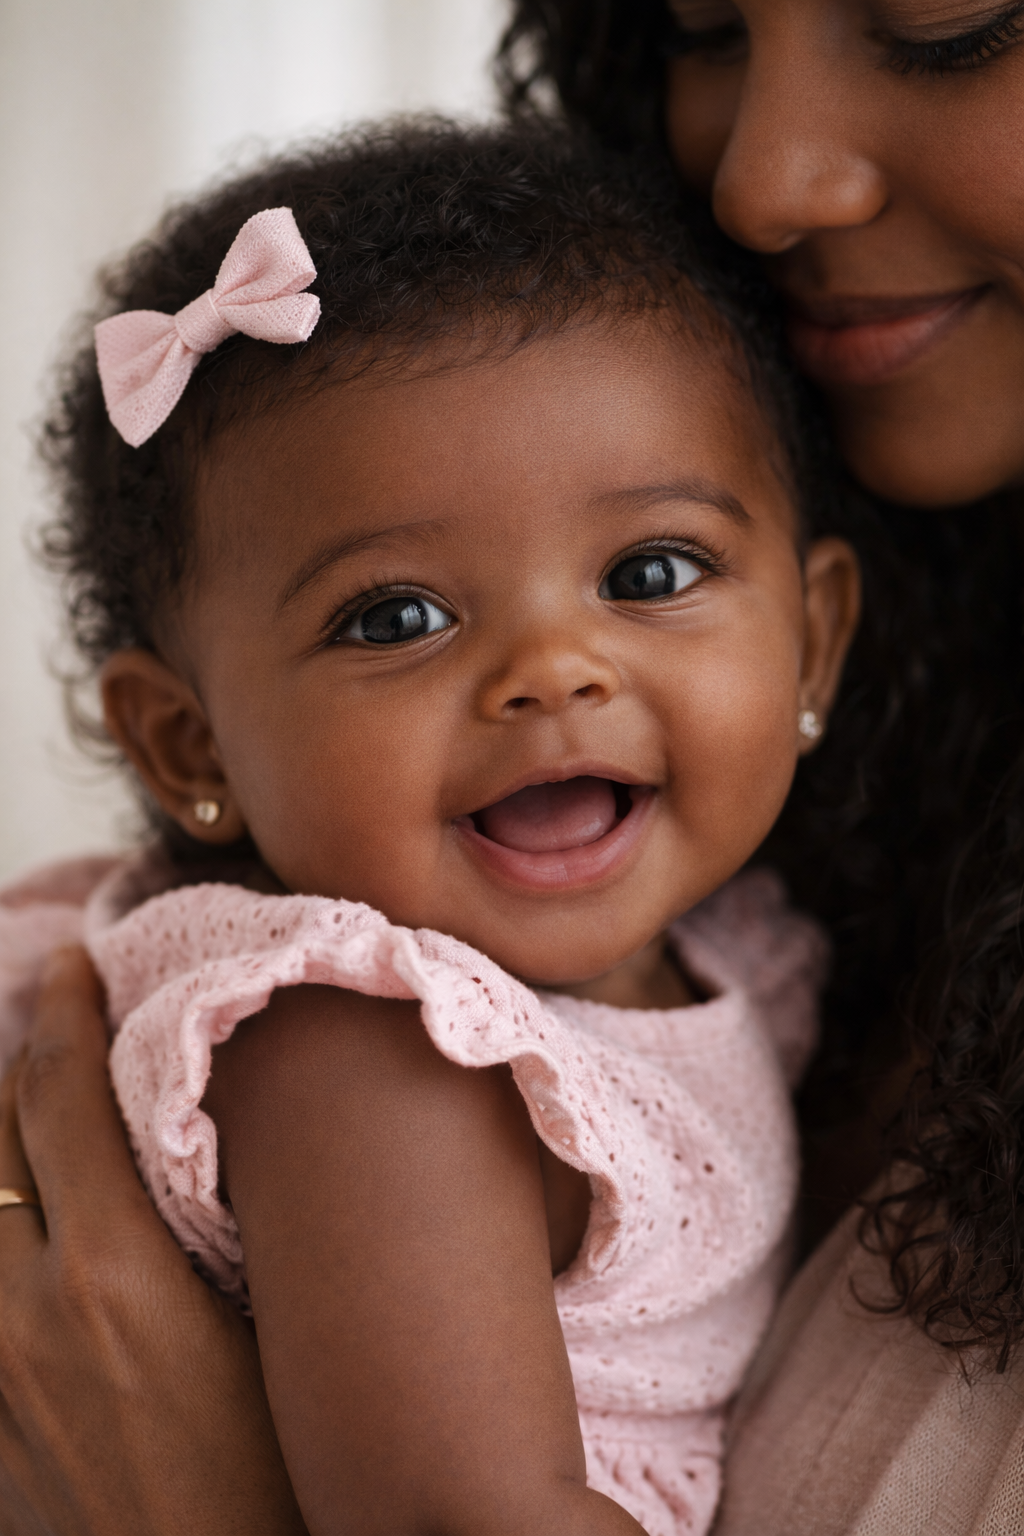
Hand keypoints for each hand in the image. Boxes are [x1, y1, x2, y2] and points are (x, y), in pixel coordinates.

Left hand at [0, 947, 306, 1535]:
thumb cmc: (281, 1481)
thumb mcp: (274, 1337)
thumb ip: (241, 1227)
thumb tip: (225, 1130)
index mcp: (111, 1279)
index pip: (58, 1099)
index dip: (62, 1012)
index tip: (73, 961)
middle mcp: (25, 1318)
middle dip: (19, 1066)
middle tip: (58, 1024)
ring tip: (34, 1121)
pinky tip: (30, 1234)